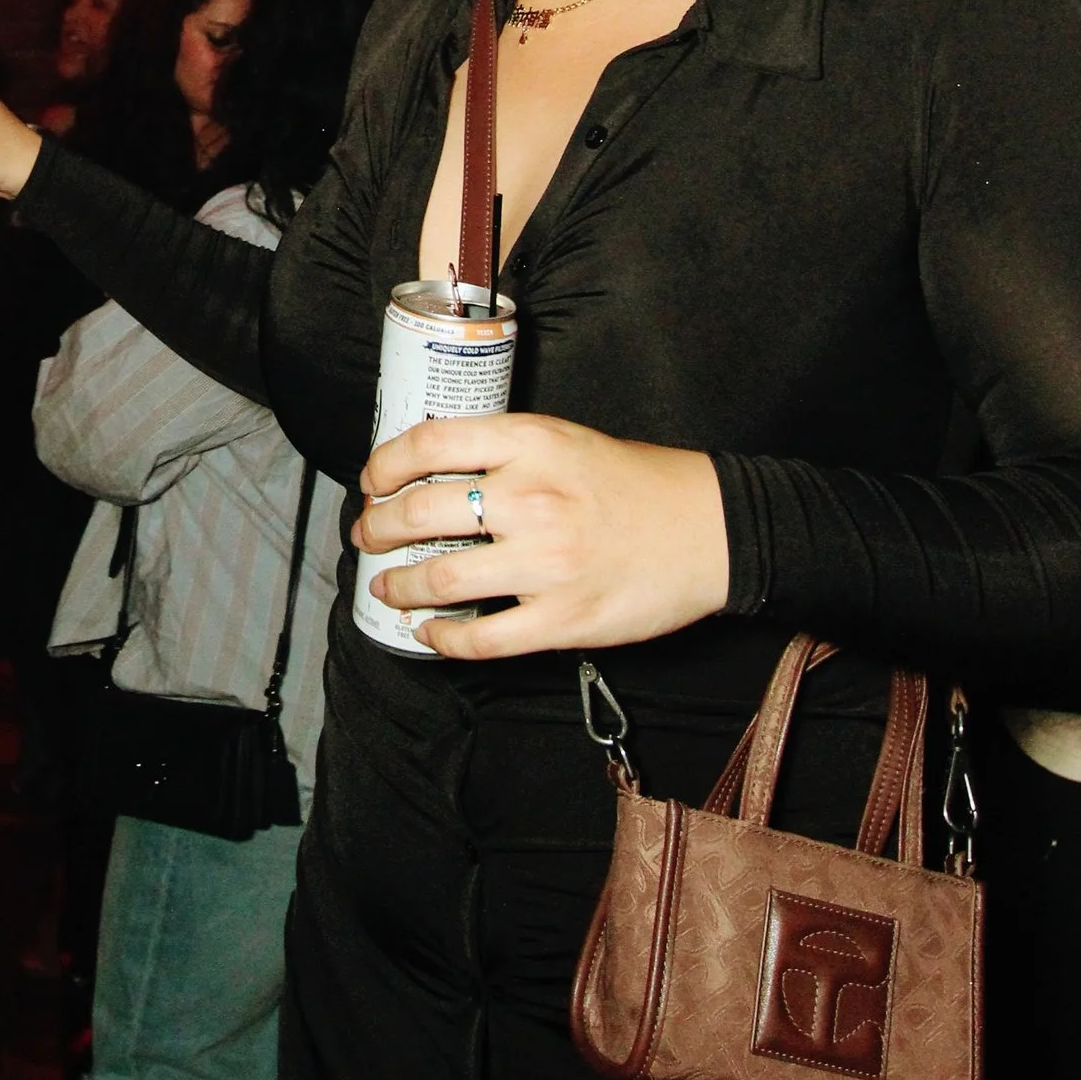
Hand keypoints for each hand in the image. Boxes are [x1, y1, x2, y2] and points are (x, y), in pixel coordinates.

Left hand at [355, 410, 728, 662]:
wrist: (710, 530)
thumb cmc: (636, 483)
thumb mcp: (566, 440)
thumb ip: (504, 451)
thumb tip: (430, 472)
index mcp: (531, 443)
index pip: (427, 444)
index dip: (383, 465)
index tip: (372, 481)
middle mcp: (532, 498)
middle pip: (419, 512)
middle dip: (378, 527)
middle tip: (370, 534)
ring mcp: (546, 563)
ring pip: (440, 579)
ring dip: (399, 585)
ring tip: (388, 585)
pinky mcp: (563, 619)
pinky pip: (480, 638)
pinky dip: (442, 638)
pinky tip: (430, 631)